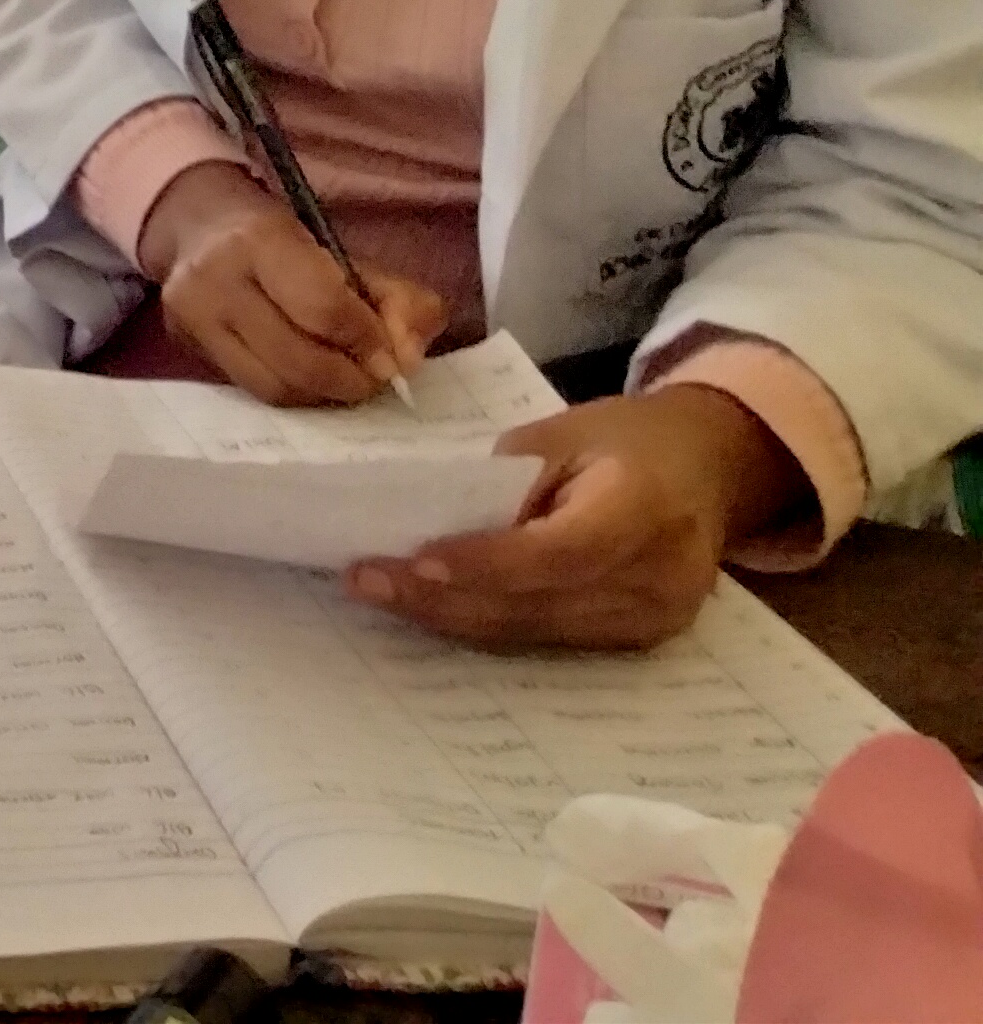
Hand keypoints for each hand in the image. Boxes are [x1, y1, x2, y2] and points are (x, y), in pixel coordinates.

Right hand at [144, 163, 445, 406]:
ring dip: (324, 395)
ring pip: (273, 386)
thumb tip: (408, 361)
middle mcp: (215, 280)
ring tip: (346, 380)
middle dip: (350, 379)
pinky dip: (295, 394)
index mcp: (260, 240)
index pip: (323, 308)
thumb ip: (396, 299)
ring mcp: (192, 317)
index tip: (391, 356)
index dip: (367, 341)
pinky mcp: (184, 344)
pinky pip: (253, 390)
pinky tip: (311, 381)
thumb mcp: (345, 253)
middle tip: (374, 378)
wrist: (198, 226)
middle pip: (297, 359)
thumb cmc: (284, 240)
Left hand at [348, 391, 805, 651]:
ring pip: (537, 632)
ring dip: (454, 618)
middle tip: (365, 580)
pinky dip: (491, 624)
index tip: (413, 564)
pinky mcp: (643, 640)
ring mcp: (656, 618)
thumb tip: (435, 527)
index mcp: (643, 508)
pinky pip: (553, 641)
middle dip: (443, 599)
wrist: (708, 468)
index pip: (557, 553)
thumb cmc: (624, 438)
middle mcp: (659, 576)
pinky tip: (435, 608)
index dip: (484, 565)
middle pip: (538, 604)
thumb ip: (506, 482)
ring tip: (381, 594)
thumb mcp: (561, 433)